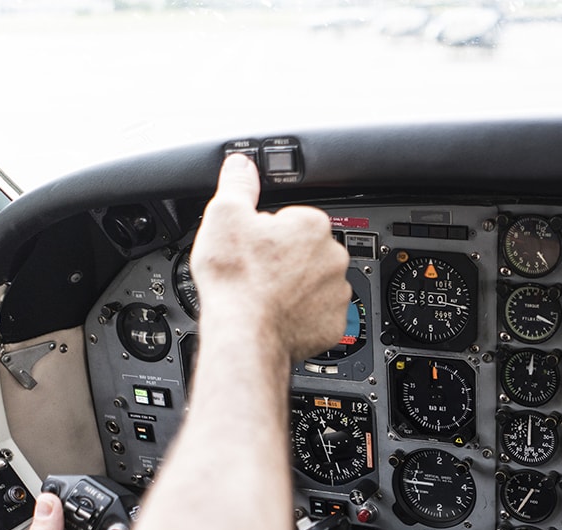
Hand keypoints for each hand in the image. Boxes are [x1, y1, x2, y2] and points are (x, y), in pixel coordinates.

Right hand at [190, 154, 350, 361]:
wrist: (245, 334)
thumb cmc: (236, 278)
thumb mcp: (225, 215)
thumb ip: (238, 184)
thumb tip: (242, 164)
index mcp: (312, 225)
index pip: (294, 219)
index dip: (270, 231)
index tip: (255, 243)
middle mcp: (333, 257)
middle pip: (308, 251)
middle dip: (286, 258)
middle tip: (258, 270)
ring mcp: (337, 292)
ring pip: (316, 282)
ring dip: (296, 286)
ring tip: (266, 294)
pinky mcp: (334, 324)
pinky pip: (320, 314)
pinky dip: (304, 315)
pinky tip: (280, 314)